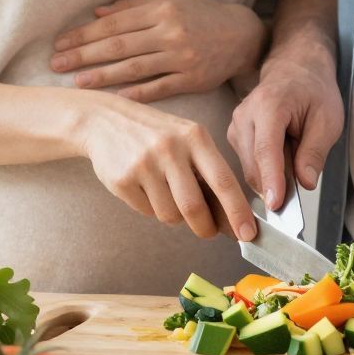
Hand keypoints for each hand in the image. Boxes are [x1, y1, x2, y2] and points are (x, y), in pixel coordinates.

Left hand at [51, 0, 264, 102]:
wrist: (240, 36)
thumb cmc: (199, 14)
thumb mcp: (170, 0)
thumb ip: (133, 4)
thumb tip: (97, 12)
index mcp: (161, 9)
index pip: (114, 23)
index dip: (84, 33)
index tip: (61, 43)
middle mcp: (170, 31)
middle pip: (119, 45)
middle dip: (84, 55)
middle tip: (56, 63)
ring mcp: (182, 57)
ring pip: (134, 68)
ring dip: (102, 76)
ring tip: (77, 82)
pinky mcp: (193, 79)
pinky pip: (159, 88)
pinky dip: (136, 93)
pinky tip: (114, 98)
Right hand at [76, 95, 256, 241]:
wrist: (104, 120)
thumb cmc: (156, 134)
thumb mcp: (187, 138)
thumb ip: (208, 170)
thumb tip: (231, 215)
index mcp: (195, 137)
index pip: (223, 181)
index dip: (238, 211)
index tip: (248, 234)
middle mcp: (170, 148)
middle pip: (194, 207)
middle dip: (205, 228)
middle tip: (208, 231)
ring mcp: (144, 164)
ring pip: (170, 215)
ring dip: (174, 215)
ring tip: (167, 194)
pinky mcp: (122, 179)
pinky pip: (147, 212)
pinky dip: (151, 208)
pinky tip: (145, 188)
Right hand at [227, 48, 342, 206]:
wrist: (295, 70)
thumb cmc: (314, 92)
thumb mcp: (328, 119)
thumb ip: (315, 151)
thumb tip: (306, 182)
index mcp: (269, 105)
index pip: (267, 150)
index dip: (272, 180)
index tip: (277, 205)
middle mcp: (245, 115)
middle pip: (254, 165)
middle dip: (275, 186)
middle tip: (300, 193)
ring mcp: (236, 125)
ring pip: (249, 170)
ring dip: (272, 178)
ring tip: (295, 162)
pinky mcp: (235, 136)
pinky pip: (248, 165)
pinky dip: (266, 173)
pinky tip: (283, 162)